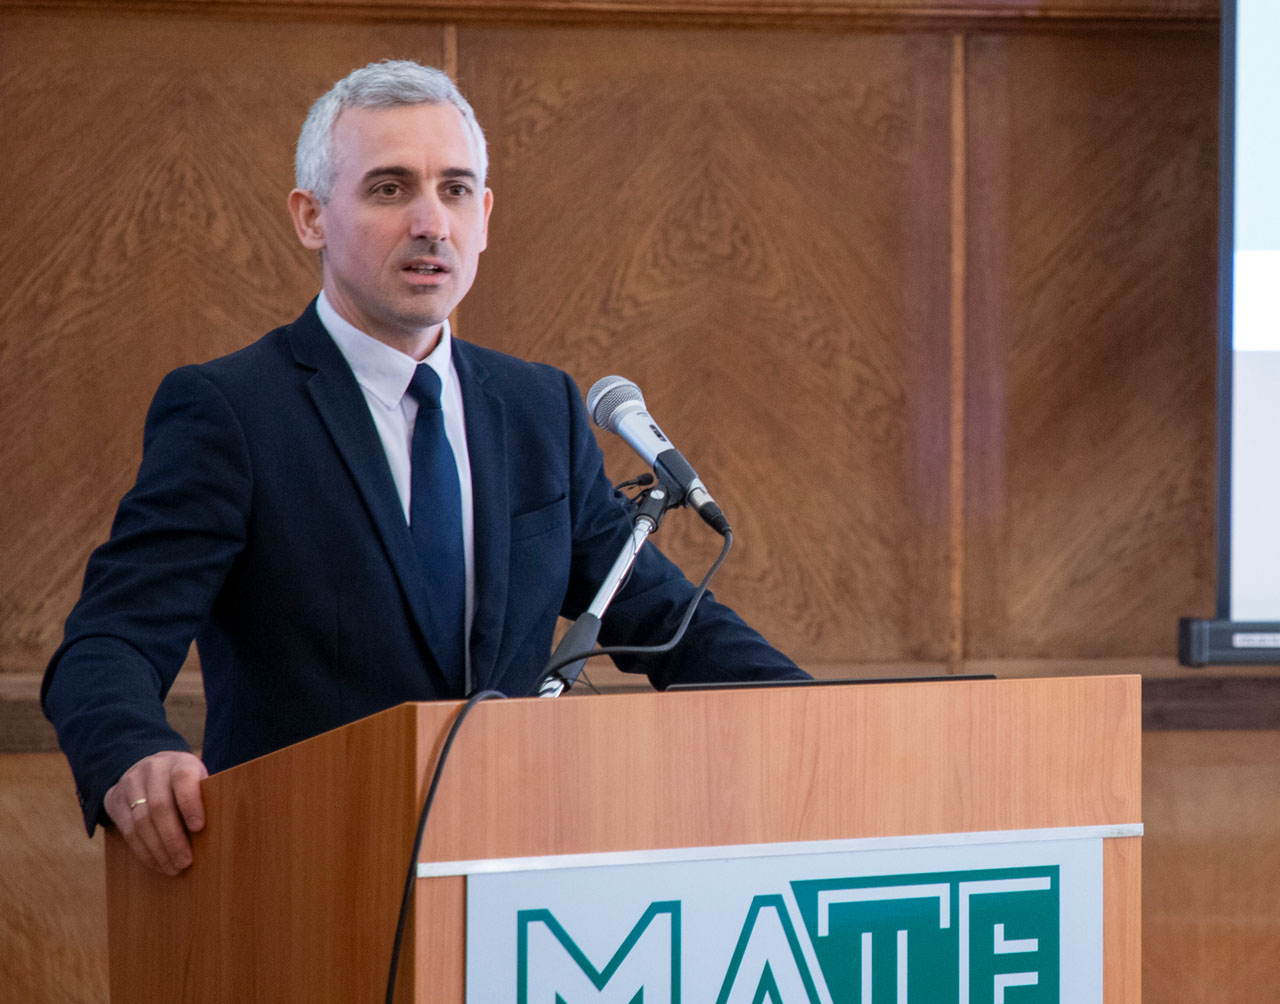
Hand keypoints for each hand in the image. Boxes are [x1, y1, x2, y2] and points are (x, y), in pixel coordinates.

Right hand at [104, 751, 208, 876]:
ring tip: (173, 868)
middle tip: (185, 862)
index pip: (183, 779)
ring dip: (158, 850)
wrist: (149, 766)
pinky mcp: (115, 800)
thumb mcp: (198, 778)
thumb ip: (205, 797)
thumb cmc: (184, 781)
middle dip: (173, 838)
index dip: (190, 803)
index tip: (199, 828)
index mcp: (179, 762)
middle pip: (159, 806)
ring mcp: (131, 783)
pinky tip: (157, 864)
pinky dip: (143, 851)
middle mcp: (153, 769)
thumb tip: (217, 831)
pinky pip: (127, 831)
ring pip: (141, 822)